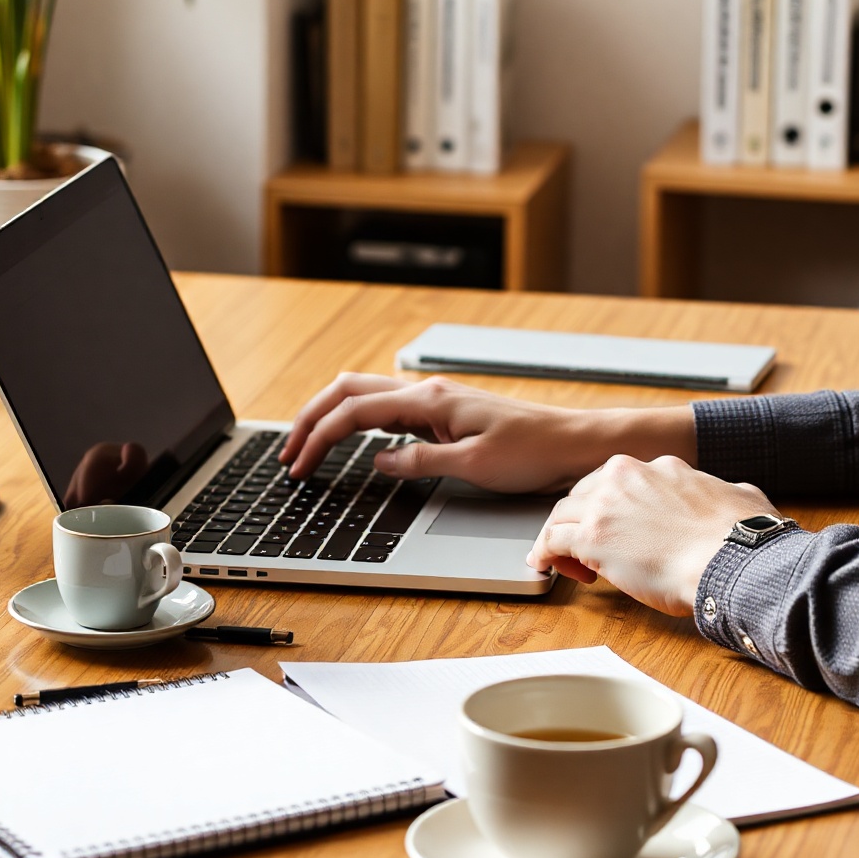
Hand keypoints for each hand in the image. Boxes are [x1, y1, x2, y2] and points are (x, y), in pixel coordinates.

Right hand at [280, 372, 695, 491]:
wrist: (571, 443)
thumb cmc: (532, 453)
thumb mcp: (474, 465)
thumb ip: (421, 461)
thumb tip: (379, 460)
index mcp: (430, 401)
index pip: (355, 412)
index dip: (318, 438)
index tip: (297, 466)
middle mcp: (428, 393)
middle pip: (349, 391)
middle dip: (311, 418)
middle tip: (288, 453)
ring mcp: (435, 400)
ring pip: (365, 394)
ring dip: (331, 416)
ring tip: (307, 445)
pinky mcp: (444, 411)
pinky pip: (386, 407)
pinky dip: (356, 419)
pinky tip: (351, 440)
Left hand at [527, 456, 776, 616]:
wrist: (731, 558)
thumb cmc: (743, 535)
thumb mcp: (743, 496)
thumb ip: (730, 493)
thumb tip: (740, 497)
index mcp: (662, 467)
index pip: (620, 481)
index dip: (615, 506)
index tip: (619, 527)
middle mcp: (628, 476)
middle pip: (586, 492)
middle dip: (584, 518)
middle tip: (589, 547)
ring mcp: (606, 503)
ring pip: (563, 512)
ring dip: (561, 536)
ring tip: (568, 563)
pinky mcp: (591, 536)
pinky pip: (552, 540)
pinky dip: (545, 553)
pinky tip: (545, 567)